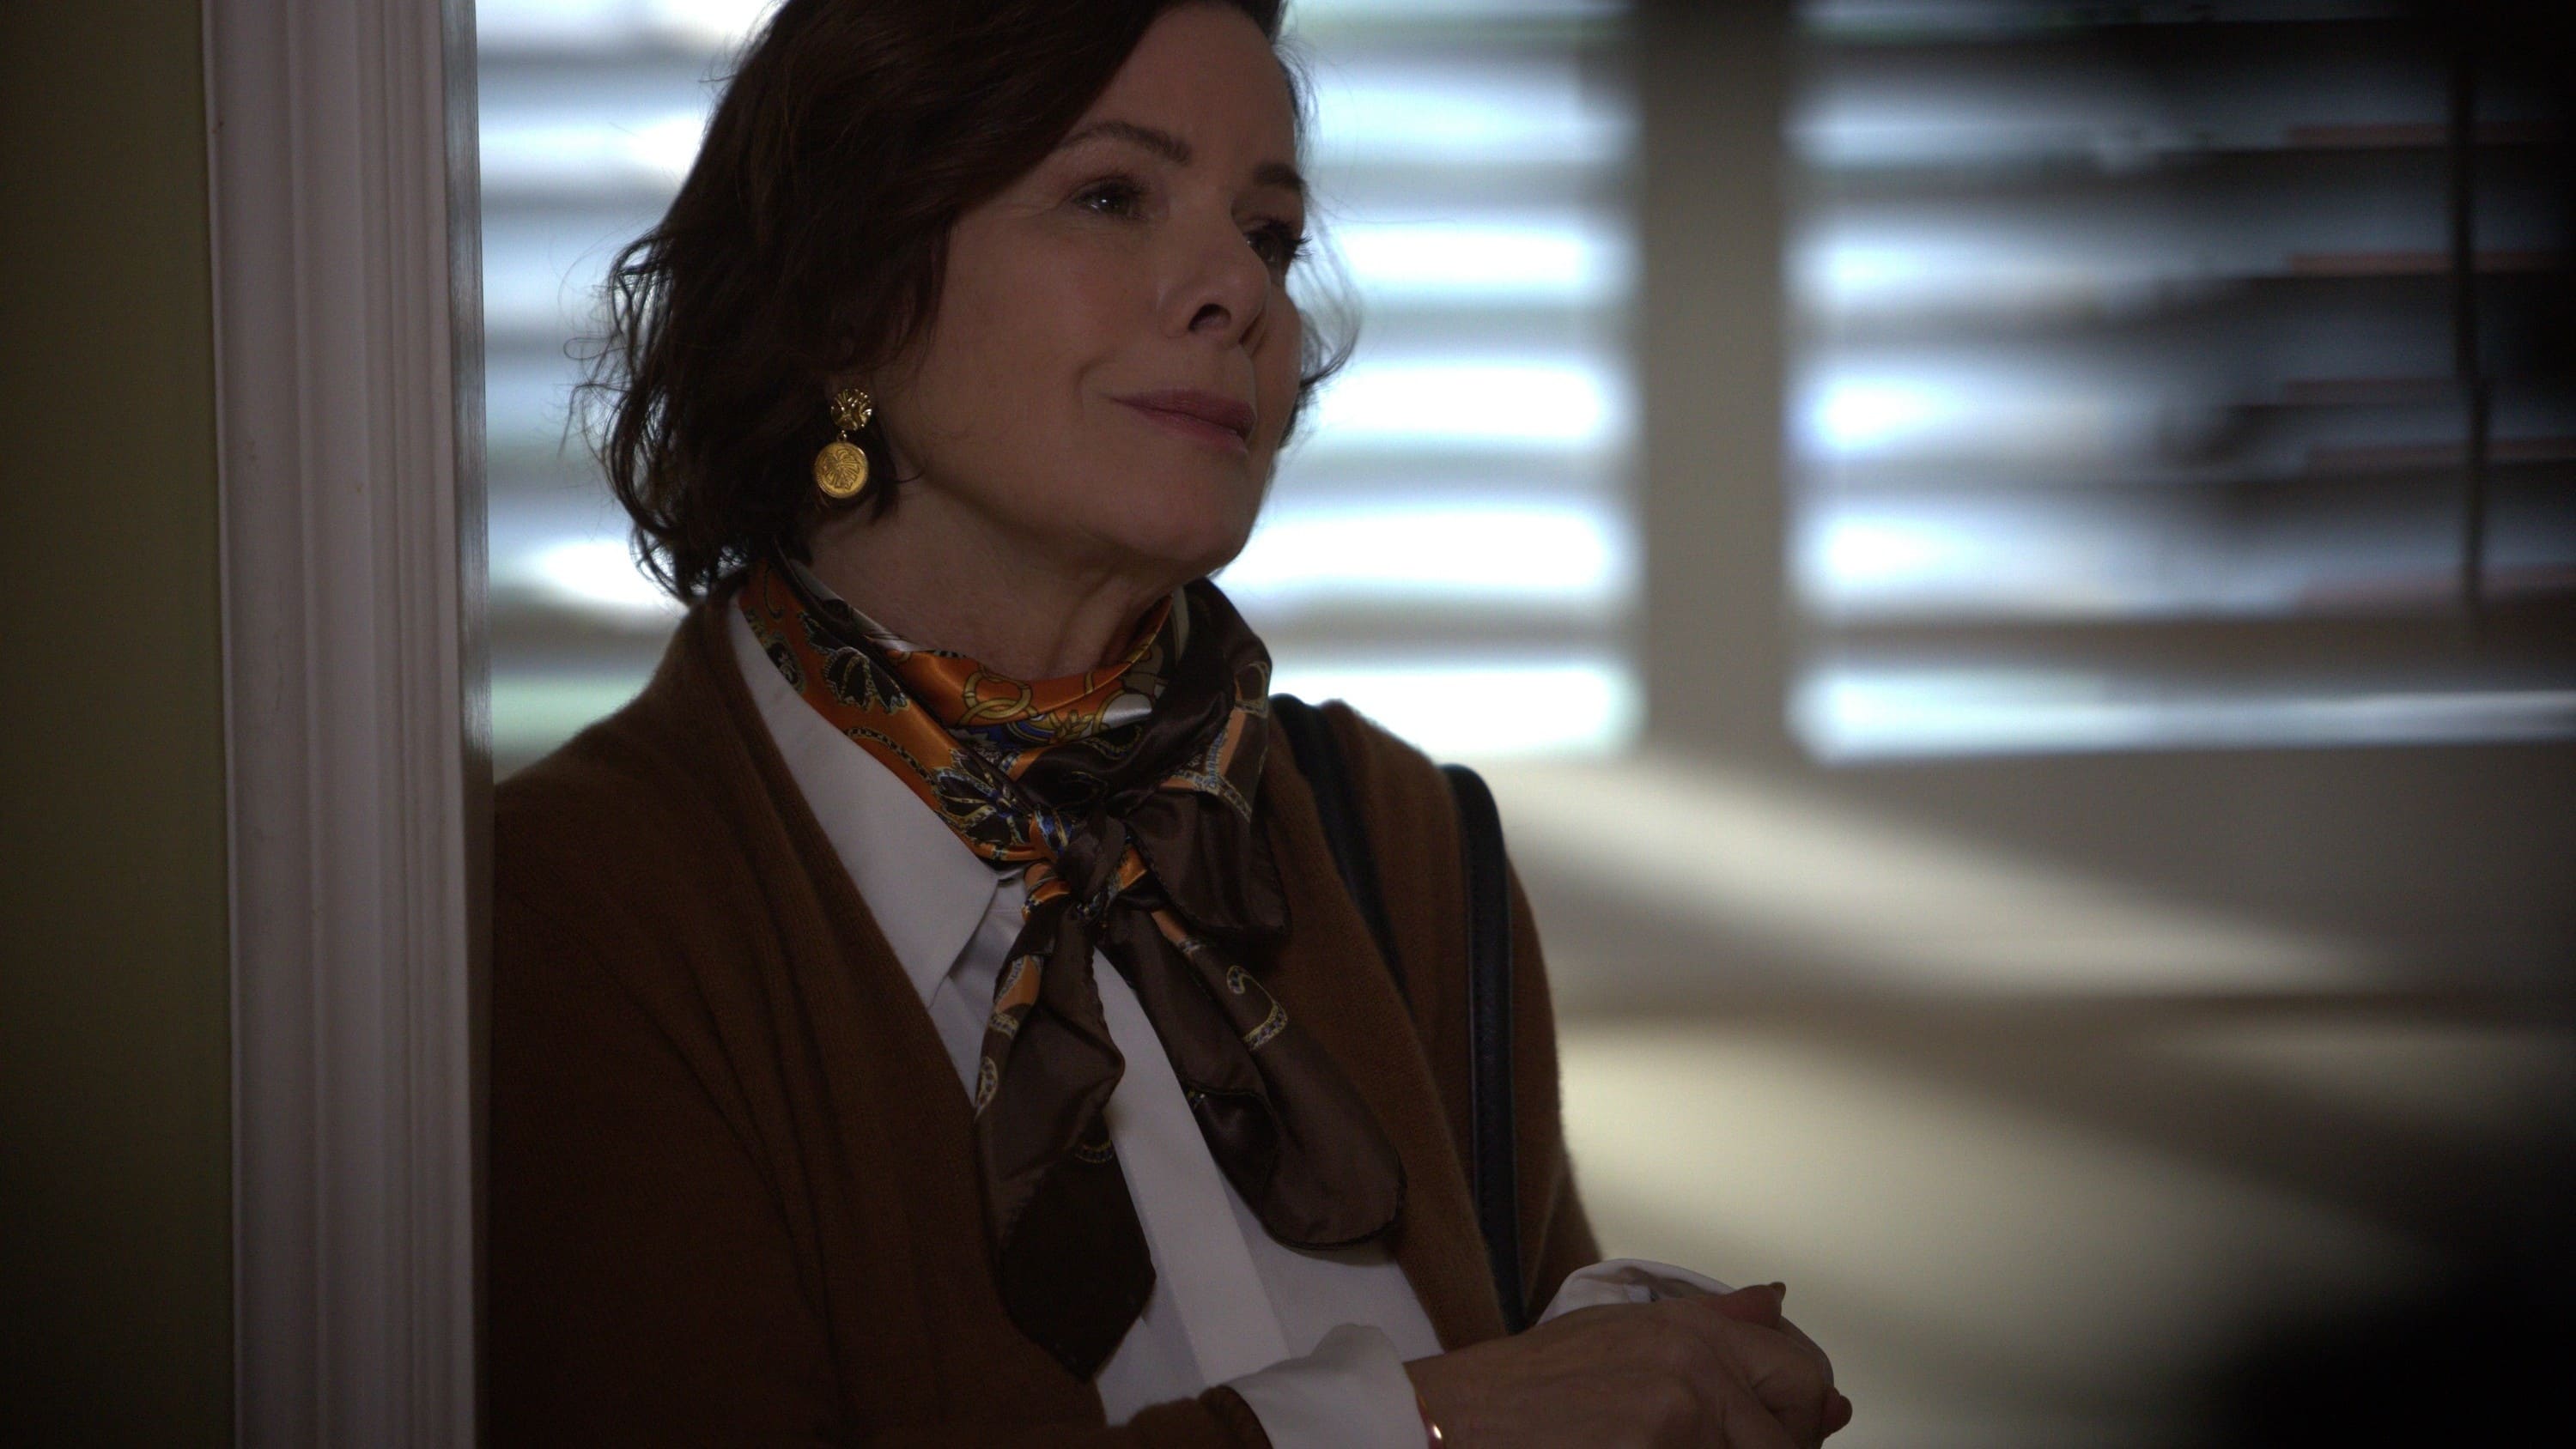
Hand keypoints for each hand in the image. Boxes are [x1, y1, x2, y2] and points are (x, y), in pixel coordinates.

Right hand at [1404, 1283, 1849, 1448]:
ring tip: (1648, 1443)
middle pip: (1796, 1427)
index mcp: (1688, 1328)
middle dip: (1777, 1446)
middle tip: (1712, 1444)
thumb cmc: (1519, 1391)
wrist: (1453, 1425)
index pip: (1802, 1374)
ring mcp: (1682, 1412)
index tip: (1779, 1431)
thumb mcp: (1617, 1335)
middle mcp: (1694, 1361)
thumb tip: (1778, 1306)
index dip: (1799, 1417)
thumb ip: (1707, 1325)